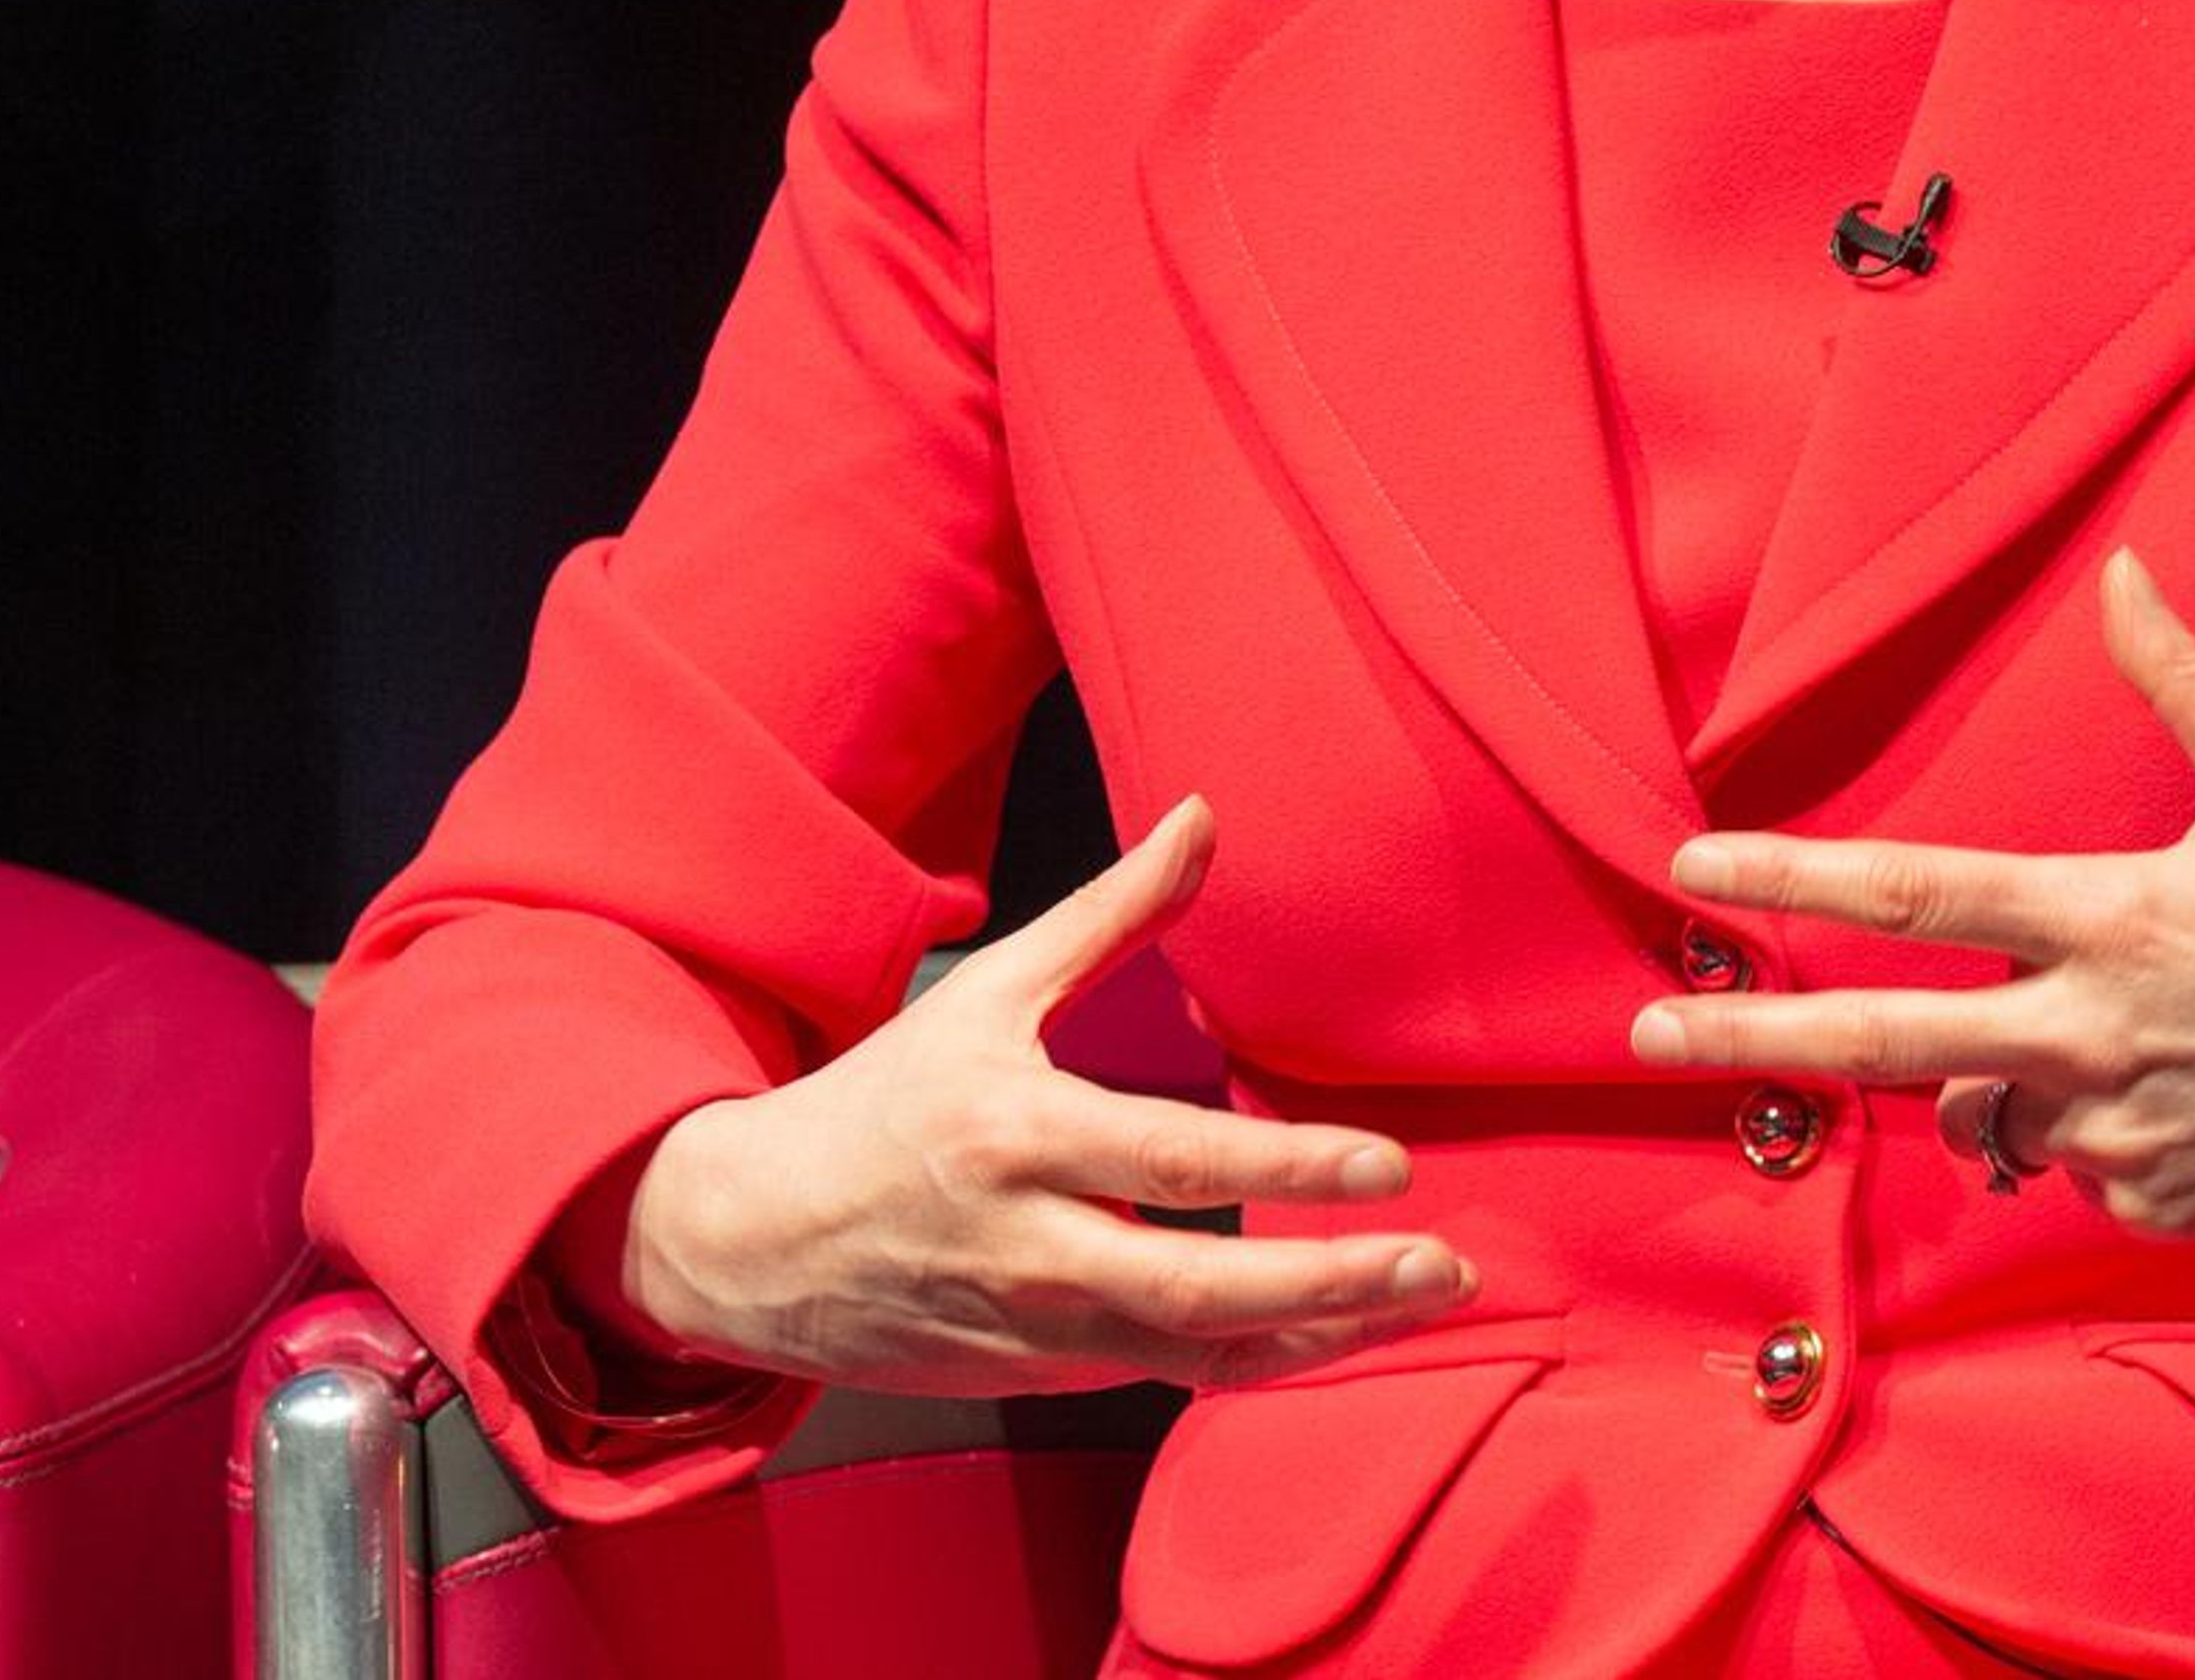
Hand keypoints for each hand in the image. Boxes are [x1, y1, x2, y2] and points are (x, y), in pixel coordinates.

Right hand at [615, 797, 1475, 1392]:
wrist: (757, 1241)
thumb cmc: (886, 1104)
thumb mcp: (990, 992)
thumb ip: (1112, 913)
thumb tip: (1202, 815)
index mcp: (1018, 1137)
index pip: (1179, 1161)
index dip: (1292, 1169)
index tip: (1391, 1164)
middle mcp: (1032, 1248)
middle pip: (1203, 1289)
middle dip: (1332, 1285)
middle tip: (1437, 1260)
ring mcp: (1039, 1330)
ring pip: (1200, 1351)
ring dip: (1321, 1335)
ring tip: (1421, 1295)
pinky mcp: (1042, 1379)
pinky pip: (1171, 1376)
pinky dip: (1259, 1359)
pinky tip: (1338, 1331)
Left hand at [1633, 549, 2194, 1238]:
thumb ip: (2181, 680)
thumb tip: (2127, 569)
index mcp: (2113, 916)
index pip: (1917, 892)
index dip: (1793, 873)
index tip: (1690, 863)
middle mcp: (2095, 1031)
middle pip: (1880, 1039)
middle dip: (1748, 1037)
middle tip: (1641, 1041)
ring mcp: (2118, 1131)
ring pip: (1983, 1116)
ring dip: (1995, 1088)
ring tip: (2097, 1046)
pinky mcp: (2152, 1207)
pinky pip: (2069, 1171)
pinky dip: (2089, 1135)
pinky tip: (2181, 1097)